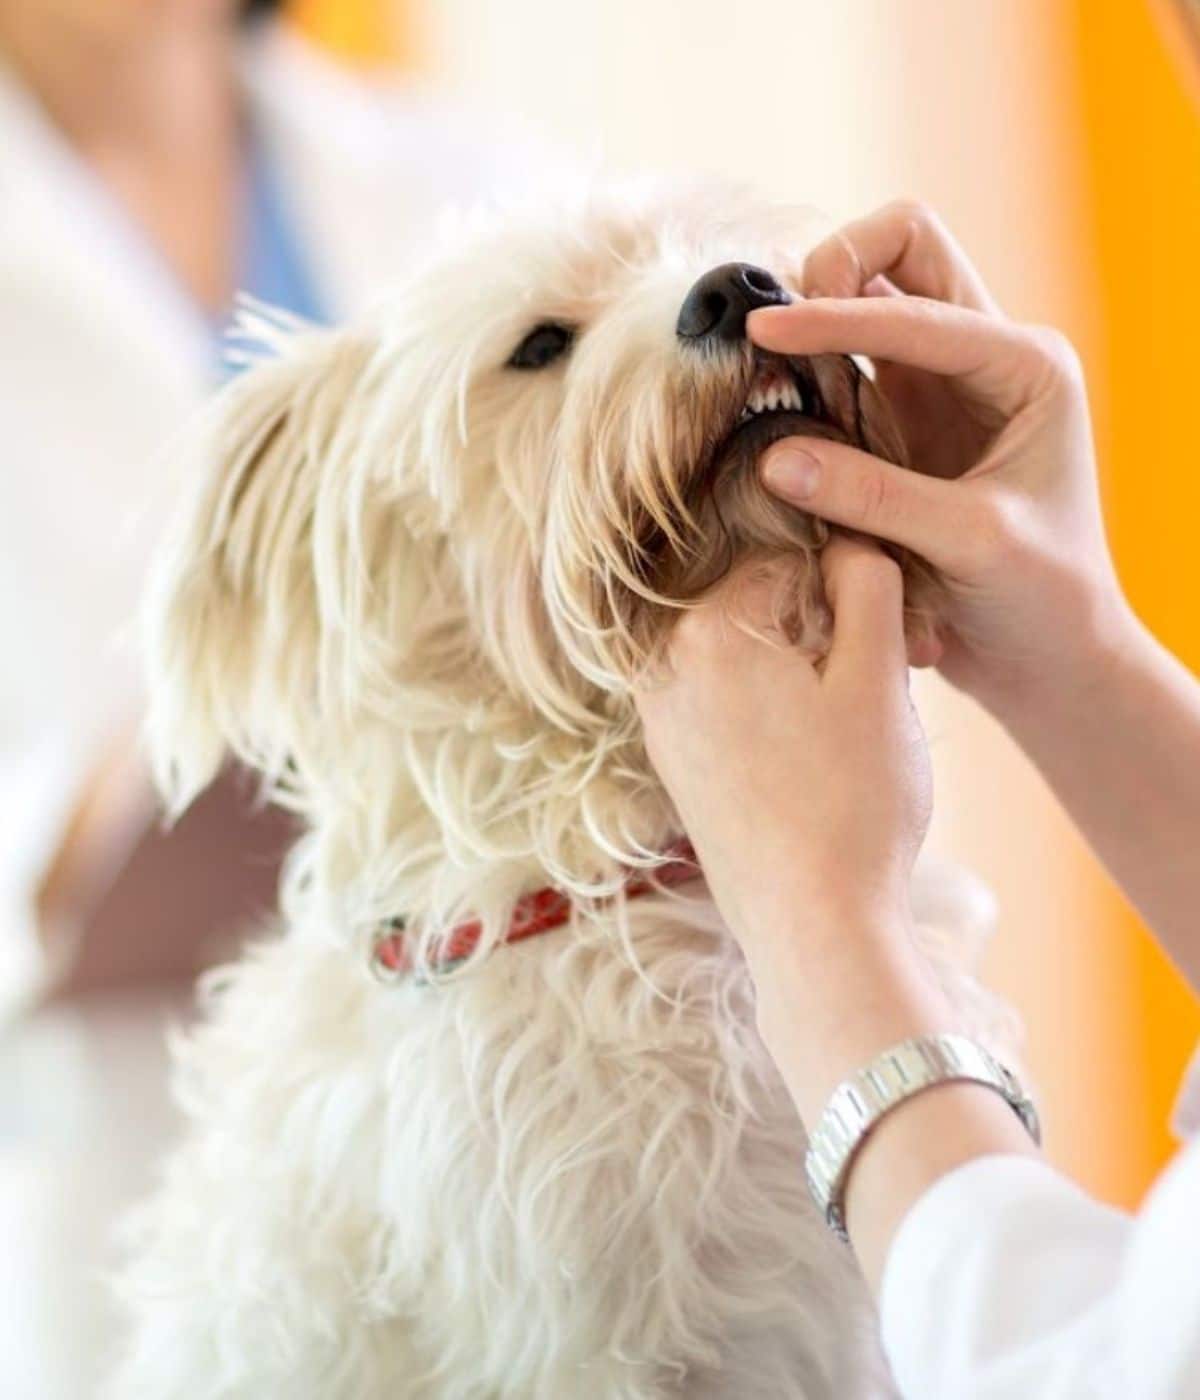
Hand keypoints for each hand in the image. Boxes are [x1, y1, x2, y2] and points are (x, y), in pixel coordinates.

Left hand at [635, 533, 1037, 1284]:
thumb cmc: (855, 804)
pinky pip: (725, 706)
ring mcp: (661, 720)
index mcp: (708, 629)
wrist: (813, 929)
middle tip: (868, 697)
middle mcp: (664, 667)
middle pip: (760, 610)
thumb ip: (866, 587)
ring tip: (842, 738)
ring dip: (798, 677)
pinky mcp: (674, 766)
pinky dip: (769, 716)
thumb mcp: (880, 680)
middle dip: (819, 636)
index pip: (791, 563)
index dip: (850, 597)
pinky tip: (809, 764)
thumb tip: (847, 544)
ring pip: (745, 660)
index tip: (884, 648)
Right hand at [749, 200, 1132, 724]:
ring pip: (869, 293)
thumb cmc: (1039, 598)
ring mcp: (938, 385)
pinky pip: (844, 364)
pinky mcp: (900, 422)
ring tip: (766, 362)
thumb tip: (772, 455)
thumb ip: (875, 496)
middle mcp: (984, 358)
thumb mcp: (968, 543)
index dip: (836, 317)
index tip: (765, 332)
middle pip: (903, 247)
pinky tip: (778, 402)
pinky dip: (807, 367)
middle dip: (838, 265)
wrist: (1049, 654)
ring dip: (817, 313)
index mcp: (1024, 365)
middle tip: (781, 329)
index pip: (916, 309)